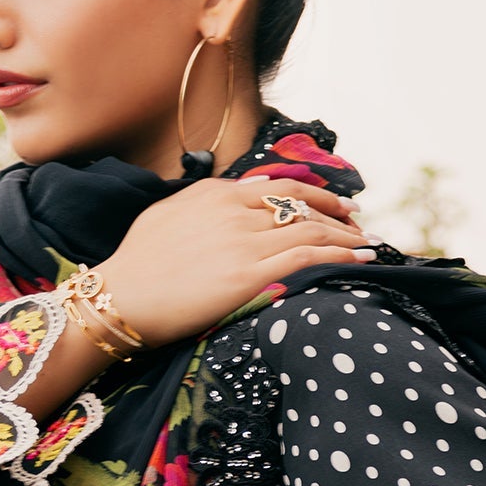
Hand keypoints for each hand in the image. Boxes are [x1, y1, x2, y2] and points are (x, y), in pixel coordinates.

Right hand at [95, 177, 374, 350]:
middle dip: (337, 216)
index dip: (313, 196)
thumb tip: (229, 201)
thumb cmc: (135, 266)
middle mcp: (233, 210)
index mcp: (214, 194)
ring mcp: (243, 242)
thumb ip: (203, 206)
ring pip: (310, 230)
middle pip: (301, 207)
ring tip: (369, 246)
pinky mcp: (248, 275)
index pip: (277, 187)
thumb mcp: (166, 216)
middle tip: (359, 227)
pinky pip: (308, 258)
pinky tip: (359, 262)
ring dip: (346, 237)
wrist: (117, 299)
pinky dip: (339, 256)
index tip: (334, 206)